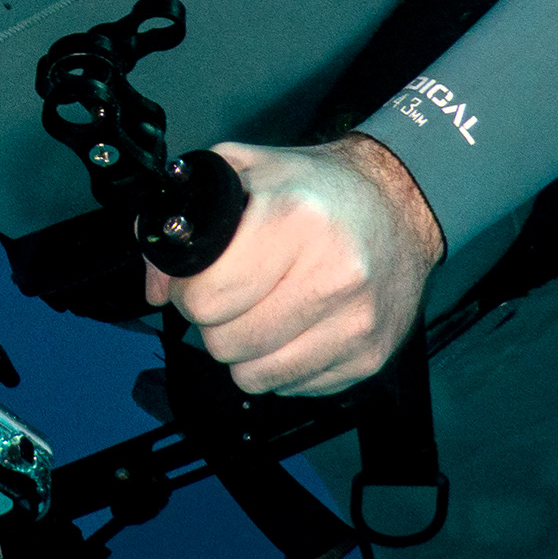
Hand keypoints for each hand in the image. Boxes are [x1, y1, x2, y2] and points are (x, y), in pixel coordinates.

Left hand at [145, 134, 442, 395]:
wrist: (401, 205)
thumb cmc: (319, 189)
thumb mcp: (242, 171)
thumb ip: (182, 218)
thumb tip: (156, 286)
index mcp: (294, 220)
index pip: (207, 297)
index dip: (189, 292)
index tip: (201, 280)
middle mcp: (331, 275)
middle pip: (225, 343)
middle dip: (214, 323)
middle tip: (233, 294)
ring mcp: (354, 323)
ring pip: (254, 377)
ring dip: (245, 351)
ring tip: (263, 311)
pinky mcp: (368, 357)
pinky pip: (292, 388)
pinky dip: (282, 365)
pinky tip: (296, 326)